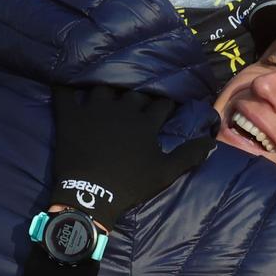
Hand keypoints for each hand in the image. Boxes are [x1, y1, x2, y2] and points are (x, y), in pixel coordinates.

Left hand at [48, 86, 203, 229]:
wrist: (91, 197)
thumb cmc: (130, 186)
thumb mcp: (165, 173)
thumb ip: (189, 155)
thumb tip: (212, 142)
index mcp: (145, 122)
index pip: (161, 104)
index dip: (165, 104)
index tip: (166, 105)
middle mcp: (121, 109)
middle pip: (133, 93)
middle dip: (137, 95)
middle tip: (137, 100)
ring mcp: (94, 110)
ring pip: (103, 87)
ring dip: (107, 88)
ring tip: (107, 89)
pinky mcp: (70, 116)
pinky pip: (64, 94)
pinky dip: (64, 85)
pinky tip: (64, 79)